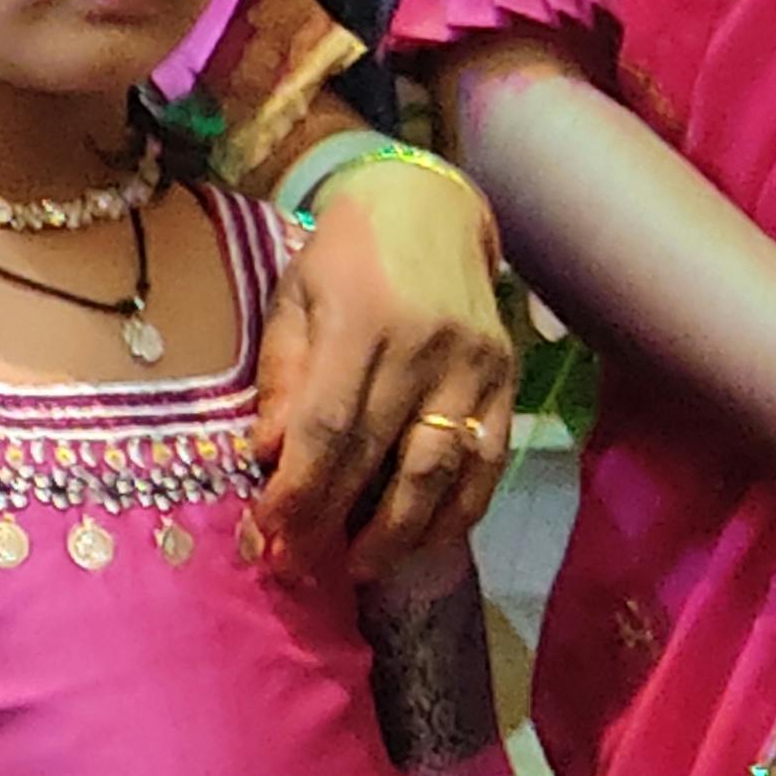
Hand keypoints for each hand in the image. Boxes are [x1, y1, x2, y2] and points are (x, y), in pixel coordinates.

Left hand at [258, 157, 523, 581]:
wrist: (429, 207)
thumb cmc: (346, 256)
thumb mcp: (295, 299)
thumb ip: (282, 377)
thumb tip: (267, 458)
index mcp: (363, 320)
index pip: (327, 428)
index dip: (297, 491)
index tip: (267, 535)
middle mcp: (426, 347)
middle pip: (378, 458)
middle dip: (334, 524)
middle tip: (300, 568)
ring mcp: (476, 366)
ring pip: (440, 471)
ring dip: (398, 533)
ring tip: (361, 568)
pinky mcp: (508, 380)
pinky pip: (488, 462)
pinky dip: (458, 511)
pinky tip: (423, 540)